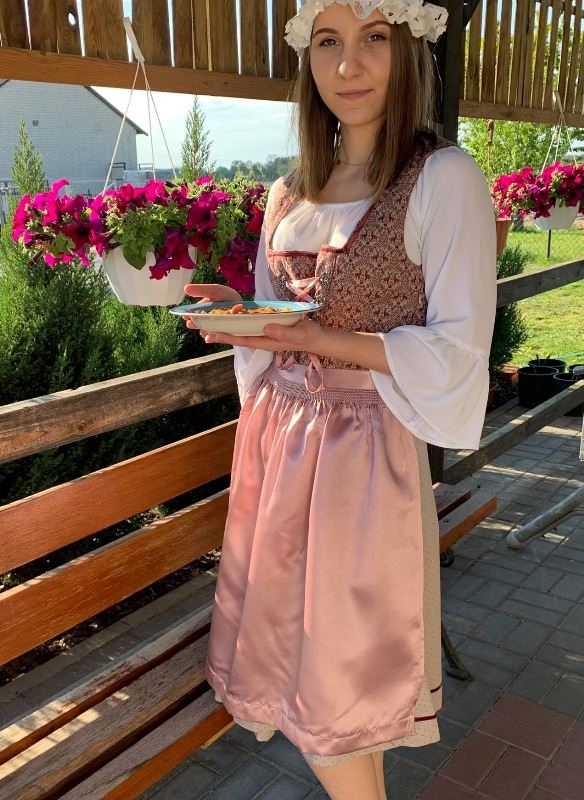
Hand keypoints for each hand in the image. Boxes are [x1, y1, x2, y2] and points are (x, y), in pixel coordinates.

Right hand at [181, 283, 242, 333]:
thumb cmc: (229, 298)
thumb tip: (186, 289)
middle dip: (194, 324)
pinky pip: (216, 339)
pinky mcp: (223, 336)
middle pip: (198, 324)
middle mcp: (207, 320)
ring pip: (206, 332)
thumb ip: (202, 290)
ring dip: (203, 332)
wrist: (247, 307)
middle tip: (190, 323)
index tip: (184, 316)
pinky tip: (209, 338)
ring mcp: (215, 329)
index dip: (188, 315)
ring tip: (202, 330)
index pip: (192, 314)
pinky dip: (212, 339)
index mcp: (203, 310)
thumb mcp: (216, 291)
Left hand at [200, 317, 327, 356]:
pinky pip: (248, 328)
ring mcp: (264, 335)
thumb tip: (266, 327)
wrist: (316, 338)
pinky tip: (228, 321)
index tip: (211, 334)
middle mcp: (262, 340)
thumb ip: (283, 333)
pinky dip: (236, 325)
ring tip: (208, 326)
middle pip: (237, 337)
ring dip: (226, 330)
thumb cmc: (308, 335)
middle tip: (201, 330)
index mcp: (267, 342)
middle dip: (220, 334)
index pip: (243, 340)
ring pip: (241, 333)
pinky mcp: (267, 330)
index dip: (227, 337)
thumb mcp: (299, 333)